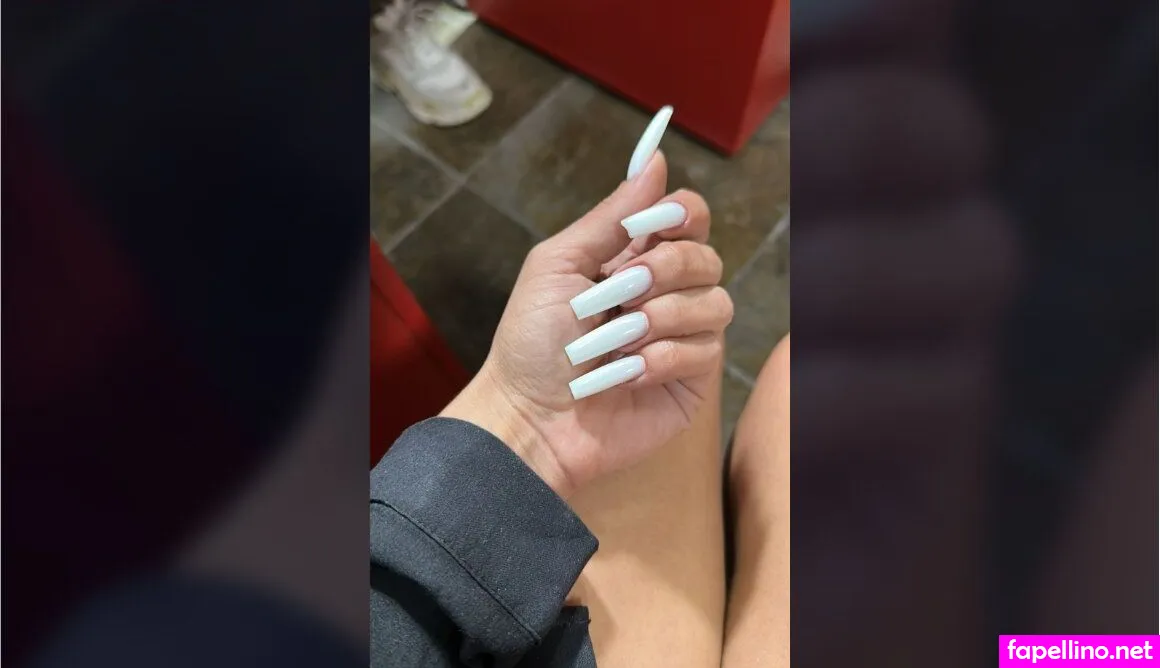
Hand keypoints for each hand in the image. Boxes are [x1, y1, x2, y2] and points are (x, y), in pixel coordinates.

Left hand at [442, 152, 731, 496]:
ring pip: (716, 303)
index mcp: (633, 258)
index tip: (657, 221)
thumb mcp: (558, 266)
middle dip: (664, 271)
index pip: (687, 219)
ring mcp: (682, 336)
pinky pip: (705, 351)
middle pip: (707, 256)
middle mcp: (665, 292)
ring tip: (618, 341)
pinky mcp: (691, 379)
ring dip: (661, 319)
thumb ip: (609, 218)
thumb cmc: (532, 342)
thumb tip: (655, 161)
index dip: (682, 213)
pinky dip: (661, 360)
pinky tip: (625, 374)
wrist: (529, 415)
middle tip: (621, 292)